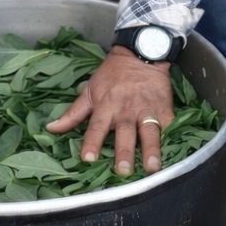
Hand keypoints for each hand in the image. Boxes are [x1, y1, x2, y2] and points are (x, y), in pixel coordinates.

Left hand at [45, 47, 173, 175]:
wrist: (141, 53)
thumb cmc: (112, 75)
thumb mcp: (90, 90)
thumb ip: (73, 113)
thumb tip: (51, 129)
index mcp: (105, 105)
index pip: (96, 126)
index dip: (92, 142)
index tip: (88, 158)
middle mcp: (126, 108)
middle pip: (124, 132)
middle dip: (124, 152)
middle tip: (123, 171)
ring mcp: (147, 108)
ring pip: (149, 130)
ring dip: (151, 149)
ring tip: (153, 168)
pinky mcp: (164, 107)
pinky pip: (168, 124)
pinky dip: (171, 138)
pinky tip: (174, 153)